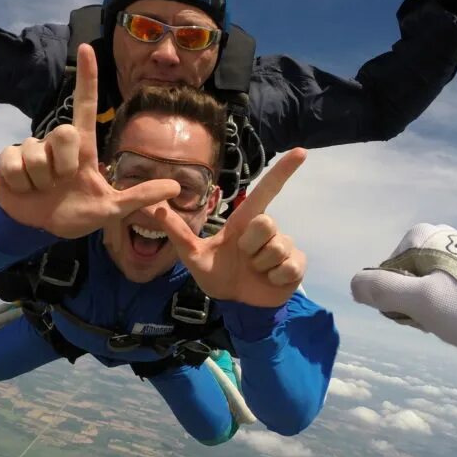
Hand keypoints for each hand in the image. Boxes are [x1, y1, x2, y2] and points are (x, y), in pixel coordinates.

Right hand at [0, 45, 179, 238]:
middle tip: (62, 184)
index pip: (86, 105)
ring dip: (41, 180)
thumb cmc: (76, 213)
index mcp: (83, 148)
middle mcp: (57, 142)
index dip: (87, 77)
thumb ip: (139, 198)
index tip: (86, 49)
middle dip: (64, 165)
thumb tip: (177, 187)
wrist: (39, 228)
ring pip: (37, 154)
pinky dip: (22, 184)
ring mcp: (32, 148)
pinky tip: (26, 189)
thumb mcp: (110, 209)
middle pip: (64, 132)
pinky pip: (15, 164)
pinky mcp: (10, 159)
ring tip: (43, 190)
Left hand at [153, 149, 307, 307]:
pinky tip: (268, 281)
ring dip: (261, 266)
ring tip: (254, 271)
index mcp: (244, 221)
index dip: (282, 171)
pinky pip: (289, 267)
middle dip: (251, 245)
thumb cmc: (216, 274)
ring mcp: (284, 247)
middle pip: (267, 223)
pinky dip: (275, 278)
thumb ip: (178, 233)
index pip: (265, 191)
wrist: (236, 304)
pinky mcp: (296, 265)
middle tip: (243, 258)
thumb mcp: (193, 256)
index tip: (300, 152)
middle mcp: (267, 229)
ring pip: (277, 248)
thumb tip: (156, 209)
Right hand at [350, 223, 456, 382]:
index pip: (385, 278)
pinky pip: (448, 287)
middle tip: (442, 319)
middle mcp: (438, 236)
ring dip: (435, 308)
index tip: (423, 314)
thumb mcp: (420, 303)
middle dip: (417, 305)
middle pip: (405, 280)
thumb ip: (382, 290)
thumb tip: (353, 284)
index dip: (399, 303)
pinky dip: (454, 304)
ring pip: (426, 287)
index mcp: (420, 237)